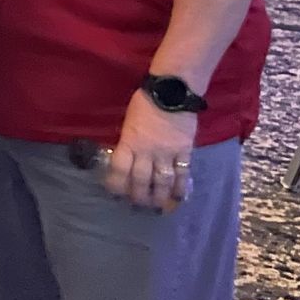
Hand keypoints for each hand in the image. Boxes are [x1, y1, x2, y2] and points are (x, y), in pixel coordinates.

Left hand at [106, 93, 195, 211]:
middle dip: (138, 196)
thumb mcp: (129, 122)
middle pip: (141, 180)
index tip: (115, 193)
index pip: (119, 169)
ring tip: (157, 207)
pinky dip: (180, 188)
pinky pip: (183, 174)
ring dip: (159, 197)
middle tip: (137, 205)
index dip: (116, 184)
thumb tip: (126, 158)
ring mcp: (167, 153)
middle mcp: (147, 151)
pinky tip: (178, 198)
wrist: (172, 92)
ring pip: (162, 181)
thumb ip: (128, 141)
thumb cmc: (145, 102)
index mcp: (129, 141)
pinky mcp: (185, 151)